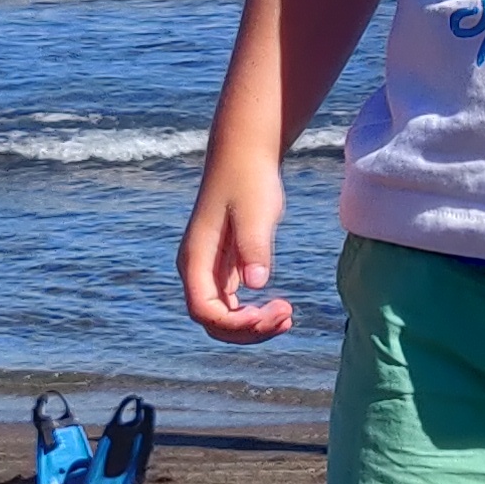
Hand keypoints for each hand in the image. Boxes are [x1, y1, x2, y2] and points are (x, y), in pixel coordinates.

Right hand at [179, 158, 292, 341]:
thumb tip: (256, 283)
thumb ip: (254, 247)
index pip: (204, 309)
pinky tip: (281, 308)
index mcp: (195, 258)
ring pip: (225, 316)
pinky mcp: (226, 266)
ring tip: (288, 316)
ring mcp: (210, 269)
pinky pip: (235, 303)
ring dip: (254, 325)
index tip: (267, 314)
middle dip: (248, 329)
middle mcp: (197, 269)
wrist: (246, 154)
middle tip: (286, 316)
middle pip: (213, 321)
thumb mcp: (255, 211)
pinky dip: (255, 313)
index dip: (234, 322)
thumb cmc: (249, 179)